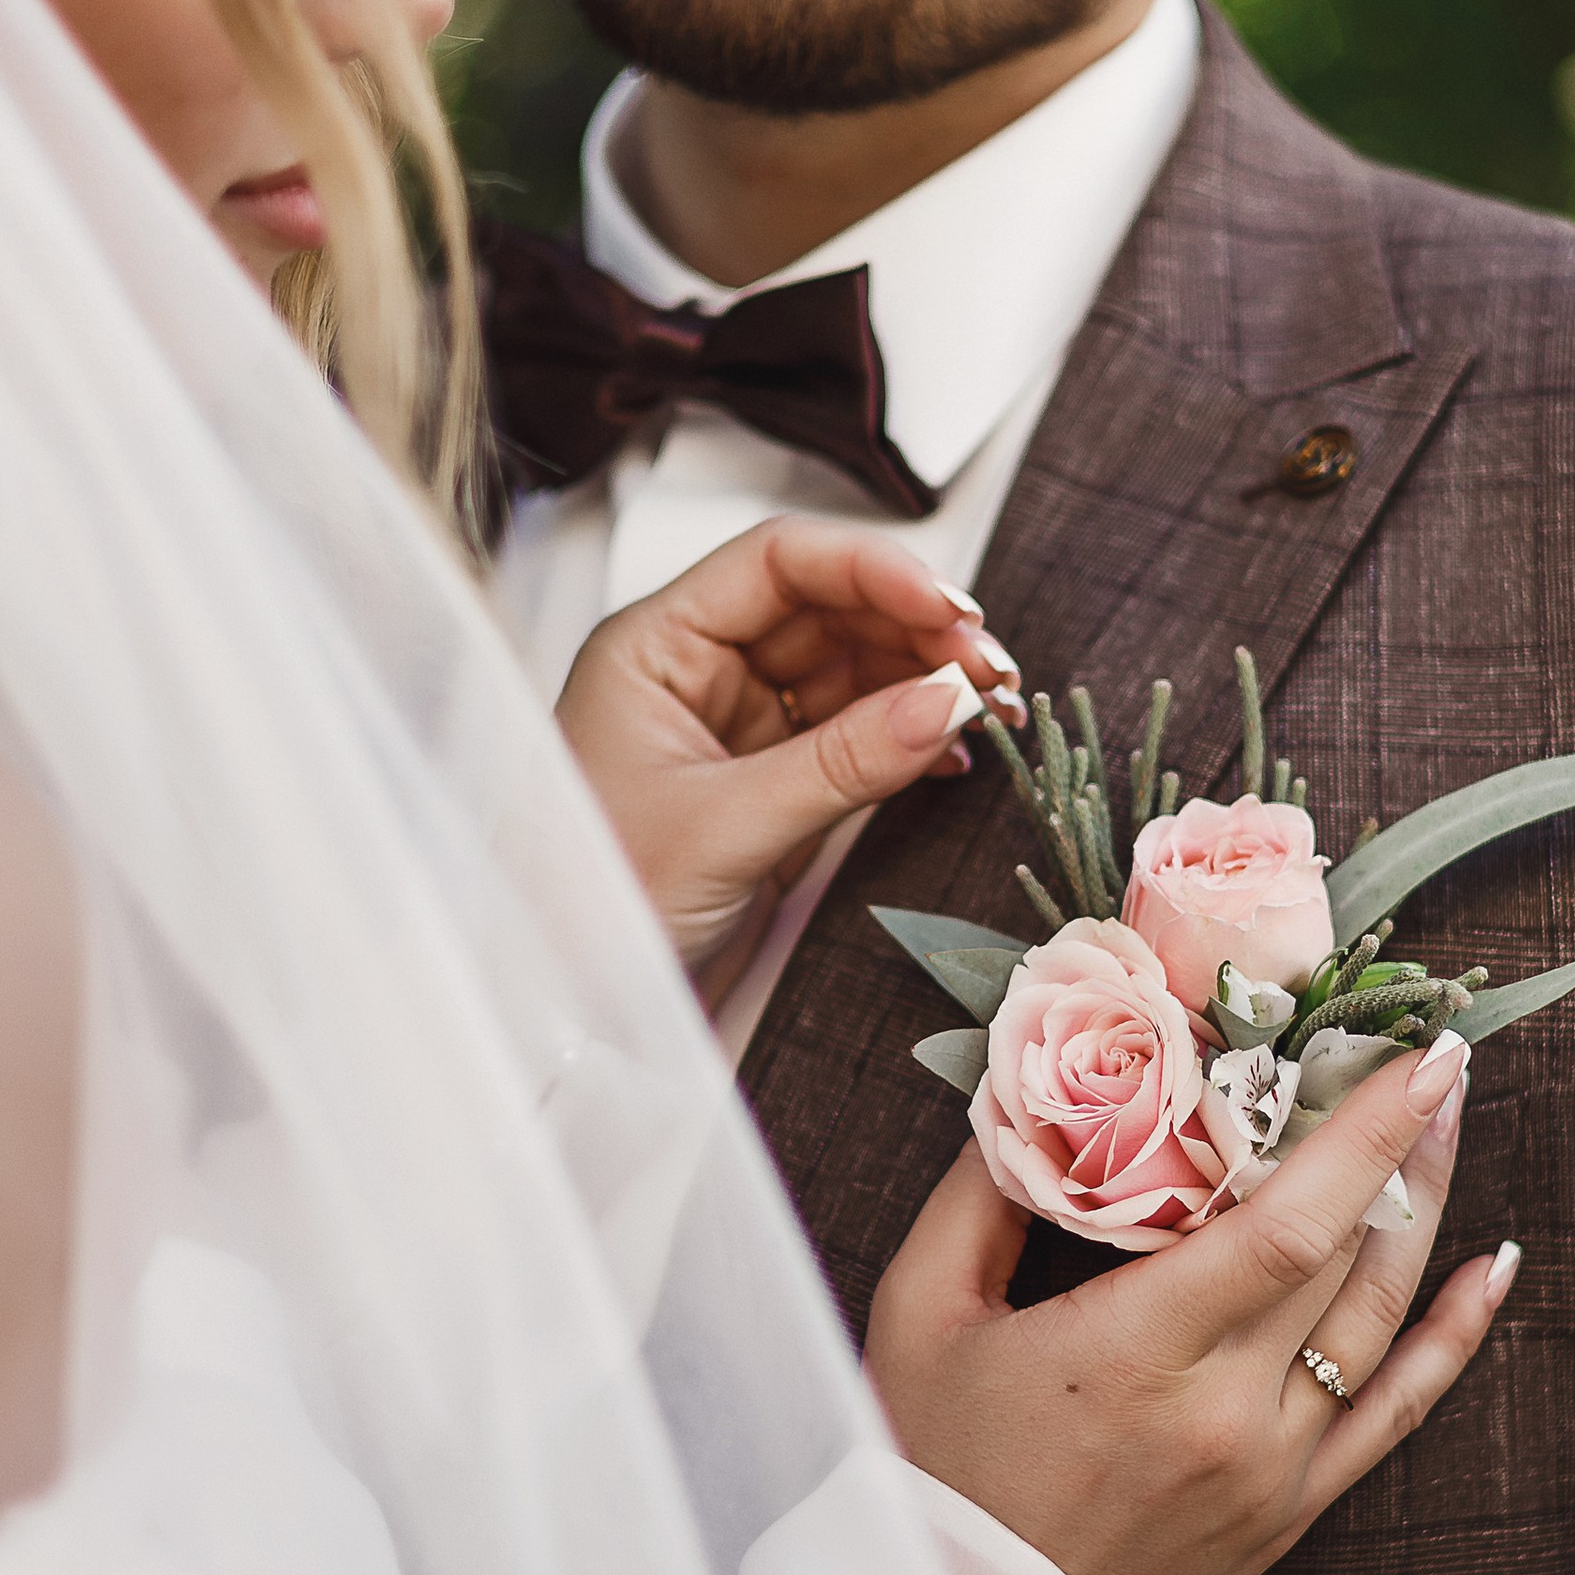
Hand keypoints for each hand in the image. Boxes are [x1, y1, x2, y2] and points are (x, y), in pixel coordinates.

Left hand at [554, 523, 1025, 1004]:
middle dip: (916, 629)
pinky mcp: (772, 785)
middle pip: (828, 610)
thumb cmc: (600, 907)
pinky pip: (856, 736)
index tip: (949, 607)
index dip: (871, 570)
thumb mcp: (726, 825)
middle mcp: (698, 672)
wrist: (581, 1010)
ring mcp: (739, 728)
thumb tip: (948, 701)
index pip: (777, 564)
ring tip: (993, 707)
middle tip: (990, 668)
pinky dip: (910, 738)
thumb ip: (842, 760)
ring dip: (926, 681)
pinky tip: (956, 752)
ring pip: (852, 671)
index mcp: (655, 647)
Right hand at [866, 1029, 1518, 1574]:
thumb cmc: (932, 1466)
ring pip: (1382, 1322)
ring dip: (1427, 1214)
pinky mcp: (1291, 1511)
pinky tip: (1493, 1268)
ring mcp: (1272, 1468)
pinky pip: (1397, 1413)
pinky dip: (1453, 1339)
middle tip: (1427, 1057)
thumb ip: (980, 1193)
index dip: (1367, 1135)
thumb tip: (1035, 1086)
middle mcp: (1225, 1412)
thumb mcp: (920, 1315)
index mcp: (1136, 1351)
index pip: (1290, 1225)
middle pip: (1349, 1256)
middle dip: (1401, 1145)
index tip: (1419, 1052)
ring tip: (1449, 1125)